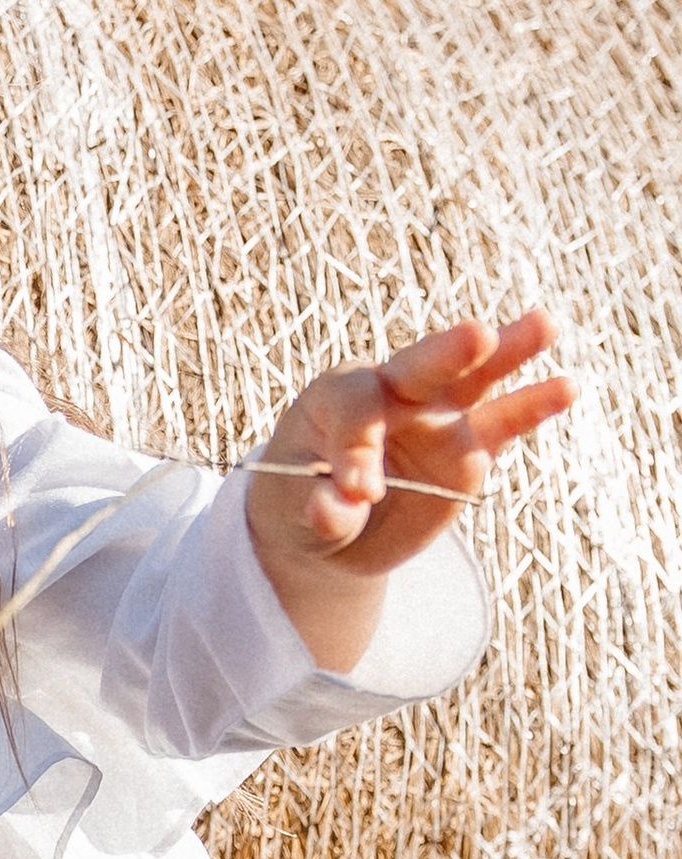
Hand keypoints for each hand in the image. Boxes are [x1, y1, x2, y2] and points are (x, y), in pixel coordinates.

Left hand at [247, 308, 572, 670]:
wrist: (331, 532)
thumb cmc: (298, 507)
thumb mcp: (294, 514)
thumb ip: (320, 510)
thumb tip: (337, 507)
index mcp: (337, 397)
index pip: (355, 408)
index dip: (357, 447)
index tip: (357, 492)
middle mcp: (392, 392)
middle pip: (420, 364)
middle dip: (448, 351)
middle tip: (477, 335)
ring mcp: (437, 415)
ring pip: (473, 376)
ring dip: (509, 351)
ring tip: (544, 325)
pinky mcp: (469, 447)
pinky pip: (502, 423)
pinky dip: (531, 407)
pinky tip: (565, 387)